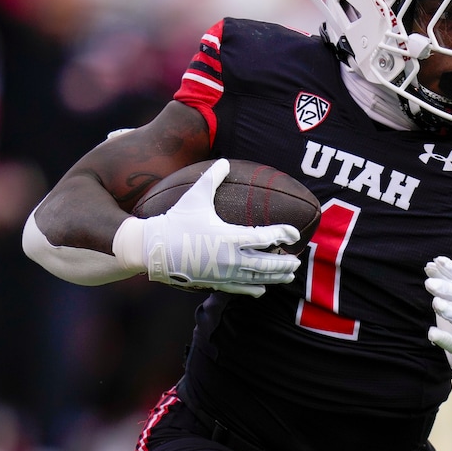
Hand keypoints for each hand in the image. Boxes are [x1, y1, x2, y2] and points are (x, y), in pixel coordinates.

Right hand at [142, 159, 300, 295]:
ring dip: (275, 277)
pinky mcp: (214, 282)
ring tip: (288, 275)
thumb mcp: (196, 196)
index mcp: (230, 236)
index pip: (265, 237)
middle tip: (297, 261)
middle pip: (266, 263)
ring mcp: (223, 273)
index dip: (282, 234)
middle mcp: (231, 258)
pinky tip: (262, 290)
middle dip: (284, 263)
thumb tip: (225, 160)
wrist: (155, 249)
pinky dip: (253, 290)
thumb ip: (213, 177)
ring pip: (256, 278)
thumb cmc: (176, 221)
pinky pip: (239, 289)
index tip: (294, 233)